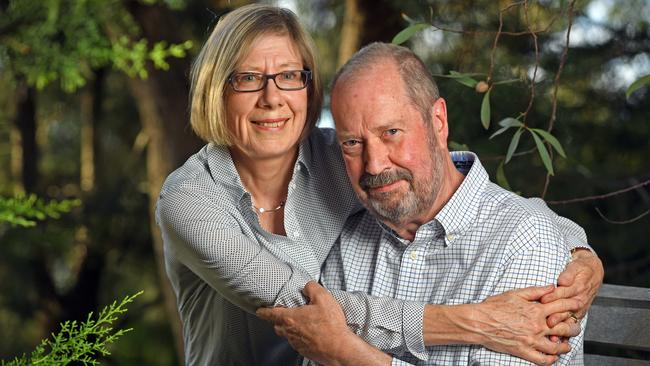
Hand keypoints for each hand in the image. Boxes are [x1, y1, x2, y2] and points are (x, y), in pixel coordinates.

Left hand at [256, 281, 390, 365]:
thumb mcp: (323, 298)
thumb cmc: (331, 326)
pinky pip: (298, 342)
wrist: (339, 349)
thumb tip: (308, 286)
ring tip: (302, 323)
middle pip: (278, 326)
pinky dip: (302, 337)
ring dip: (291, 329)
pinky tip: (312, 333)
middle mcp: (291, 332)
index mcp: (291, 318)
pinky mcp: (305, 351)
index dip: (264, 311)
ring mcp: (297, 343)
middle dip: (278, 320)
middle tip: (283, 314)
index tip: (259, 310)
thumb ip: (312, 288)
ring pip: (288, 335)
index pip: (271, 314)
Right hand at [470, 285, 580, 365]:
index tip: (579, 303)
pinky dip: (551, 359)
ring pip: (556, 346)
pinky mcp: (524, 351)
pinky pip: (543, 359)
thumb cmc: (494, 307)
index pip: (561, 307)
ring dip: (565, 345)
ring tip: (567, 344)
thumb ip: (535, 291)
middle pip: (564, 328)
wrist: (479, 322)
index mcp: (535, 310)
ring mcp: (531, 340)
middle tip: (576, 327)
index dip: (573, 304)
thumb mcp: (515, 294)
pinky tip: (553, 356)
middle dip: (574, 327)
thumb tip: (551, 287)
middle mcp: (536, 326)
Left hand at [541, 249, 603, 325]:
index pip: (564, 292)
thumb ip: (569, 274)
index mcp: (578, 287)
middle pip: (566, 308)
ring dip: (560, 326)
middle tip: (547, 321)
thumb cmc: (581, 269)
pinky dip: (565, 332)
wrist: (592, 273)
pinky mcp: (577, 314)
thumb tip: (563, 280)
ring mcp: (579, 308)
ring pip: (569, 318)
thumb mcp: (576, 267)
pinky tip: (559, 339)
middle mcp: (579, 300)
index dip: (554, 296)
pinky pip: (572, 324)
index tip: (543, 299)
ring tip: (551, 332)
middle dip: (556, 315)